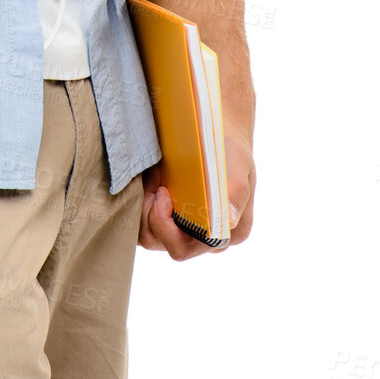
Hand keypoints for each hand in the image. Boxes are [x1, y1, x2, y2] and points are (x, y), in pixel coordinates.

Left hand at [137, 126, 254, 257]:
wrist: (218, 130)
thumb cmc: (230, 148)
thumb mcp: (239, 163)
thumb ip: (236, 190)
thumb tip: (227, 221)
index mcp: (224, 234)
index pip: (183, 248)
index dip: (164, 225)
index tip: (163, 191)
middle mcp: (203, 238)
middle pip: (159, 241)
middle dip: (149, 211)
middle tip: (155, 179)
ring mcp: (183, 228)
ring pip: (147, 233)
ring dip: (143, 204)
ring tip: (154, 175)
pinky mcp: (167, 216)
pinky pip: (143, 220)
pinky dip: (140, 199)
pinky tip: (152, 176)